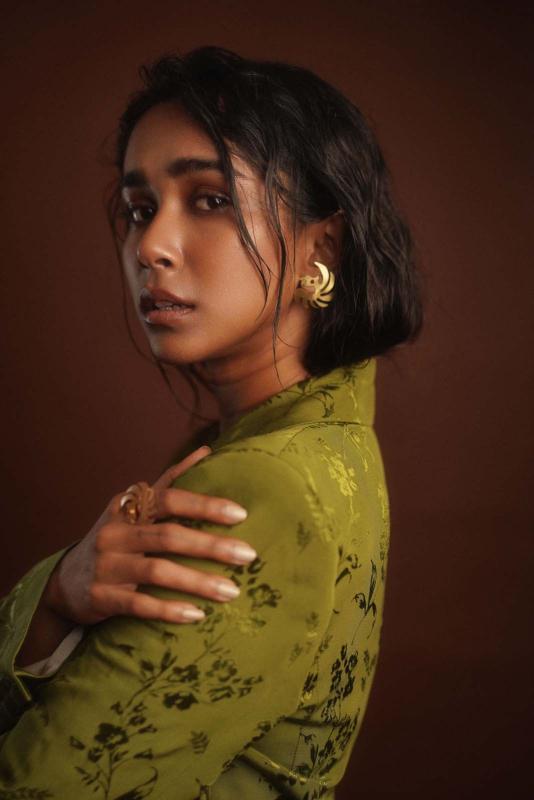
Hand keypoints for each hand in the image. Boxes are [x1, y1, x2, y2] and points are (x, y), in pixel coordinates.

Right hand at [46, 445, 255, 625]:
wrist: (66, 582)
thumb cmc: (116, 539)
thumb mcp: (134, 507)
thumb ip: (168, 482)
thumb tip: (205, 450)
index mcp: (126, 506)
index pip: (169, 498)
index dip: (204, 505)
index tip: (240, 514)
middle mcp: (114, 532)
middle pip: (168, 536)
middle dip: (211, 546)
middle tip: (248, 555)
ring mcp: (105, 565)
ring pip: (157, 571)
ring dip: (198, 582)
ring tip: (232, 591)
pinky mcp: (100, 597)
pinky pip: (139, 604)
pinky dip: (169, 610)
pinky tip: (197, 615)